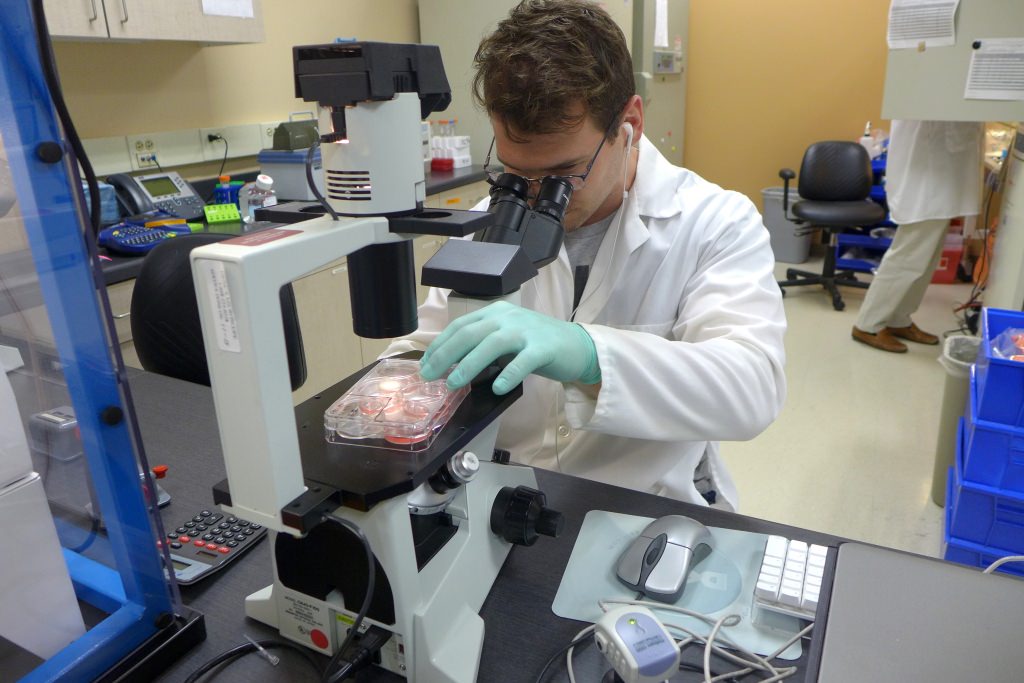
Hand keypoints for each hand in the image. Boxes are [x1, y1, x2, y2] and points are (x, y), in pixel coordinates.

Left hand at [419, 301, 600, 394]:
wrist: (576, 345)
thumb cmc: (536, 344)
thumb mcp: (505, 337)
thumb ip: (482, 344)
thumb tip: (449, 364)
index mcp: (495, 313)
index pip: (460, 326)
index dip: (440, 345)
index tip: (425, 364)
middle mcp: (507, 317)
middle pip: (470, 333)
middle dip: (445, 355)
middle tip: (430, 375)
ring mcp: (526, 331)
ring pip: (492, 344)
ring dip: (469, 364)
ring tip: (454, 383)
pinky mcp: (544, 347)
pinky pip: (523, 361)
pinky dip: (508, 374)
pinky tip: (497, 387)